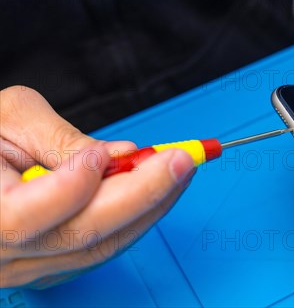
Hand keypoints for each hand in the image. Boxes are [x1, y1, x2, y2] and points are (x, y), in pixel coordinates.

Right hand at [0, 86, 195, 287]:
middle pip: (81, 238)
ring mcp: (26, 268)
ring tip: (179, 171)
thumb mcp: (8, 118)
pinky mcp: (49, 267)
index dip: (76, 184)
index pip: (27, 218)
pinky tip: (158, 191)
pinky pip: (102, 250)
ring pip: (100, 249)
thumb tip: (121, 155)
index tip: (113, 152)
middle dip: (142, 195)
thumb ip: (61, 138)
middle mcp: (0, 255)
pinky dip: (136, 220)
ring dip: (150, 207)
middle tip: (182, 160)